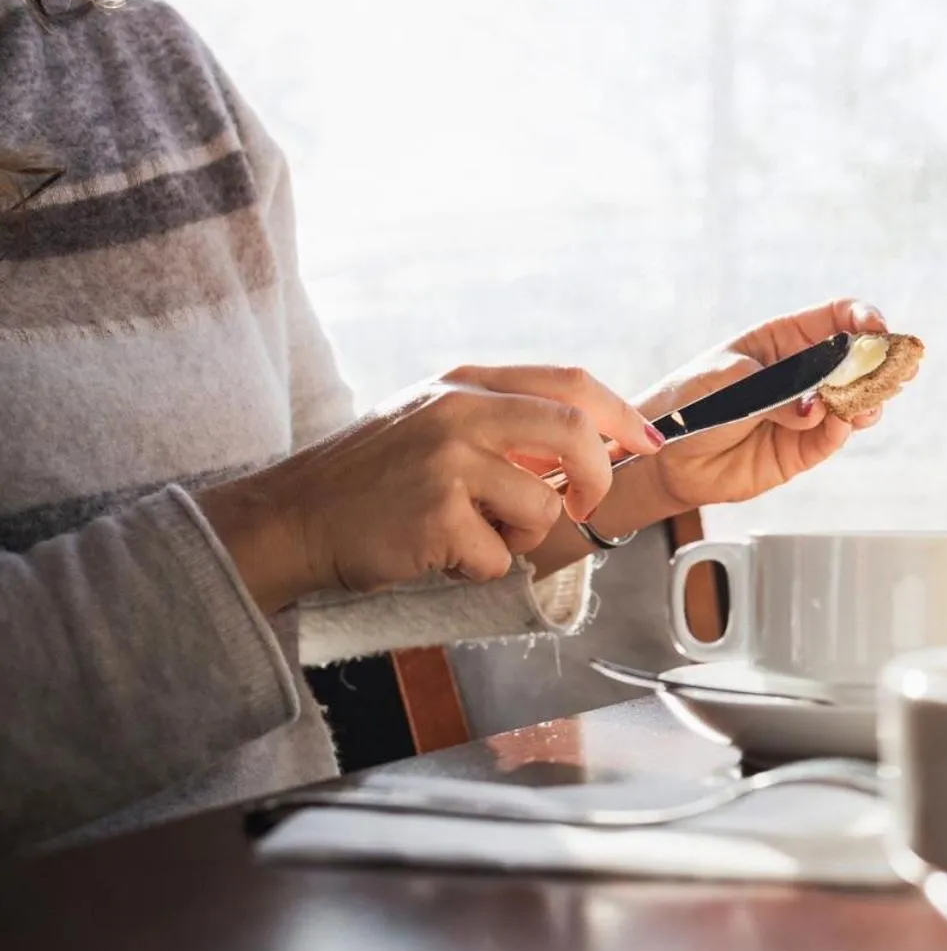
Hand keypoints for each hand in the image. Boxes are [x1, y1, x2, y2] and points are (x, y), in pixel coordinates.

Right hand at [199, 365, 662, 612]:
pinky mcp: (436, 516)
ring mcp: (446, 462)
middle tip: (587, 507)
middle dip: (599, 477)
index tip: (650, 445)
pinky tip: (438, 553)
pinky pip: (500, 555)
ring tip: (469, 533)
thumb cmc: (373, 480)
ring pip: (541, 507)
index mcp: (465, 383)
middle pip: (574, 433)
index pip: (570, 384)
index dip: (621, 417)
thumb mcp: (434, 425)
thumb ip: (502, 426)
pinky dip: (480, 567)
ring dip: (520, 536)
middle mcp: (458, 411)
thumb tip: (589, 445)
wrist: (291, 518)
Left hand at [593, 299, 904, 527]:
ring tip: (867, 402)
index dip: (863, 318)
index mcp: (783, 340)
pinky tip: (842, 422)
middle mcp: (802, 374)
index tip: (878, 329)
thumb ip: (775, 393)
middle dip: (880, 363)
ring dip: (869, 399)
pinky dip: (843, 429)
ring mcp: (806, 412)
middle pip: (855, 361)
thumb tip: (815, 409)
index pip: (835, 318)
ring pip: (854, 401)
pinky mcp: (803, 449)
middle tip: (898, 370)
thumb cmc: (688, 403)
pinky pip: (834, 436)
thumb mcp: (726, 383)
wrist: (664, 457)